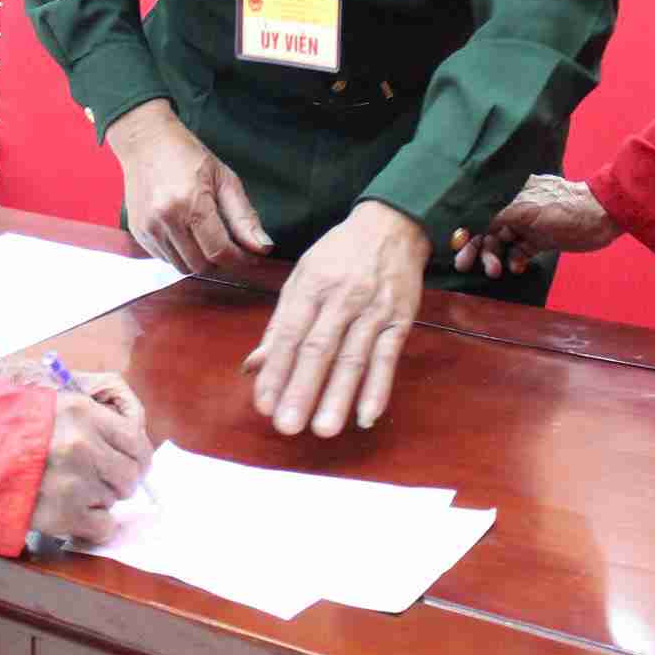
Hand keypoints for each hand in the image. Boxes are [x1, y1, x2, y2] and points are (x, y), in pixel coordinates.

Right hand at [28, 388, 153, 546]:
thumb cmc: (8, 426)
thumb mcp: (51, 402)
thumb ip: (90, 413)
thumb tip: (129, 432)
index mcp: (82, 412)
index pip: (135, 439)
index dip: (137, 454)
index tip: (131, 462)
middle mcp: (84, 446)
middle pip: (131, 473)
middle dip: (120, 479)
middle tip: (102, 480)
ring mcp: (76, 482)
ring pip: (116, 499)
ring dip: (103, 499)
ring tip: (78, 493)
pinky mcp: (64, 515)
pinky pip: (103, 527)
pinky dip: (95, 525)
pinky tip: (77, 515)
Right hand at [107, 101, 270, 273]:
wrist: (145, 141)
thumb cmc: (188, 155)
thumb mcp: (224, 178)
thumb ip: (244, 216)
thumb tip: (264, 248)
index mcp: (191, 203)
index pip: (219, 251)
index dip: (240, 260)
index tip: (252, 258)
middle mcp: (166, 220)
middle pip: (201, 265)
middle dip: (222, 264)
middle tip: (234, 250)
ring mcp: (148, 228)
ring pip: (182, 267)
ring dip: (200, 262)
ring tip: (210, 242)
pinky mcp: (138, 232)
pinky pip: (165, 259)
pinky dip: (181, 256)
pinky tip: (188, 236)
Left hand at [242, 202, 427, 436]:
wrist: (392, 225)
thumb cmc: (339, 255)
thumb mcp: (302, 277)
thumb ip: (280, 324)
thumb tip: (253, 366)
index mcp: (311, 286)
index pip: (290, 334)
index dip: (276, 370)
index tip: (263, 404)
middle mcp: (341, 297)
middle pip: (319, 349)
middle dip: (302, 389)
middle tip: (287, 426)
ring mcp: (373, 309)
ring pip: (354, 357)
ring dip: (339, 396)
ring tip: (324, 429)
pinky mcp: (400, 318)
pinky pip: (388, 356)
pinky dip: (379, 386)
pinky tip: (367, 415)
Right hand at [450, 174, 623, 276]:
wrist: (600, 217)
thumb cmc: (562, 209)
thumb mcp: (525, 210)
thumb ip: (498, 217)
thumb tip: (474, 227)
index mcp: (508, 192)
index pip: (480, 210)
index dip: (466, 228)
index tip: (456, 246)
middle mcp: (514, 206)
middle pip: (487, 227)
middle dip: (476, 247)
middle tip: (464, 265)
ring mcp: (527, 223)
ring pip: (502, 242)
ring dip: (495, 256)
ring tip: (494, 271)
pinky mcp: (539, 238)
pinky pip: (519, 251)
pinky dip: (515, 259)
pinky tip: (517, 266)